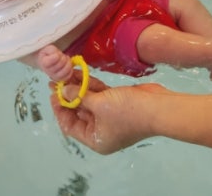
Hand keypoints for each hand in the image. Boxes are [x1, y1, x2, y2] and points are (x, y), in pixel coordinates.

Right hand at [37, 45, 72, 81]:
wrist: (47, 60)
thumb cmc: (48, 54)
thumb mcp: (49, 49)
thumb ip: (53, 50)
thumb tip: (58, 55)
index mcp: (44, 63)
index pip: (52, 60)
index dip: (57, 56)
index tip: (57, 54)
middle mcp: (48, 72)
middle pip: (60, 65)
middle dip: (63, 58)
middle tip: (62, 56)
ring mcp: (54, 76)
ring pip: (65, 72)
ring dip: (68, 63)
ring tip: (66, 59)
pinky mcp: (61, 78)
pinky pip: (68, 76)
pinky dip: (70, 69)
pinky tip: (68, 64)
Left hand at [49, 72, 173, 153]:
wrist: (159, 107)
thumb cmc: (127, 112)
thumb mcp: (98, 104)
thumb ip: (78, 96)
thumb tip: (63, 90)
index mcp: (95, 139)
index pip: (69, 126)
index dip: (59, 109)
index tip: (53, 93)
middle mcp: (100, 130)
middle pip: (78, 112)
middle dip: (68, 95)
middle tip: (56, 79)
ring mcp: (110, 116)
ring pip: (88, 101)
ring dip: (78, 88)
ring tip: (66, 73)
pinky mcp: (118, 103)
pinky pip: (99, 95)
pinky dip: (91, 86)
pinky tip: (80, 74)